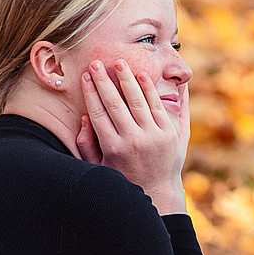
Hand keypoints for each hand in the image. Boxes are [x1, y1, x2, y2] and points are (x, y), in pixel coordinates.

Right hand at [80, 59, 186, 214]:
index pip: (98, 113)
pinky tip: (140, 76)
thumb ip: (87, 145)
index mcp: (114, 149)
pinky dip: (149, 90)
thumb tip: (83, 118)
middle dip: (104, 81)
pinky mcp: (169, 134)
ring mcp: (153, 136)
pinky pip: (157, 106)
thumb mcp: (99, 167)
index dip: (91, 92)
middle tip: (96, 63)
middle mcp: (133, 141)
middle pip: (115, 103)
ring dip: (127, 79)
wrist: (158, 192)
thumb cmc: (123, 178)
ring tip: (119, 63)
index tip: (85, 76)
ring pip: (137, 101)